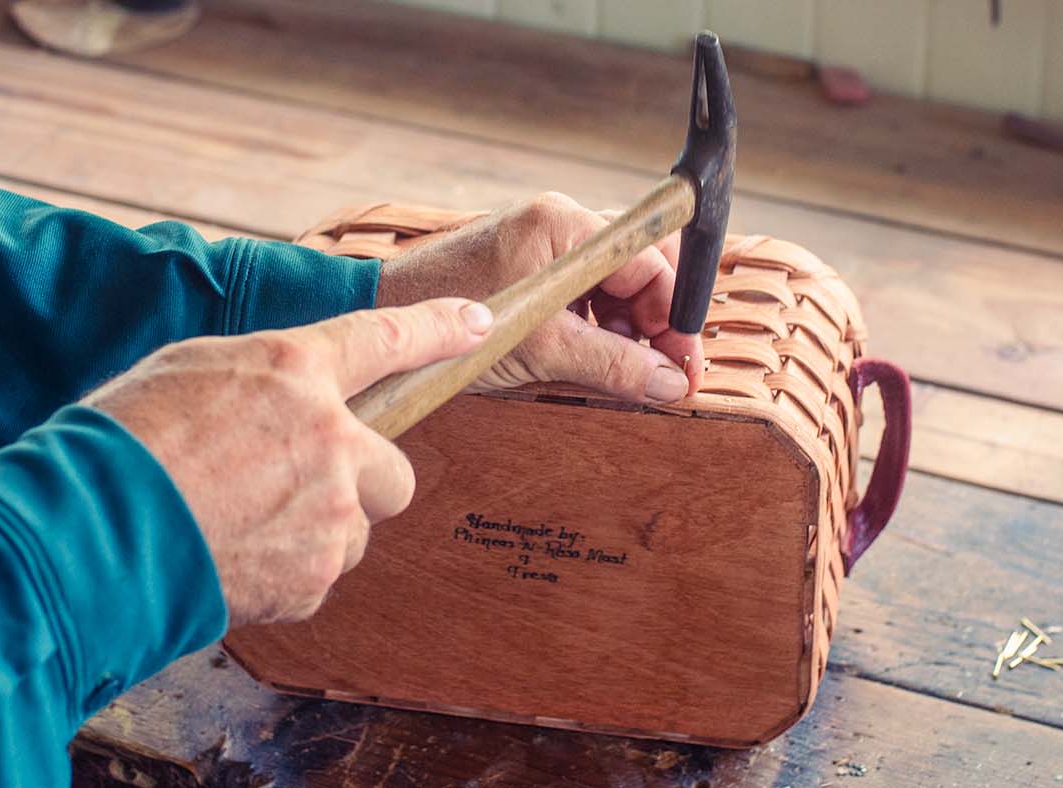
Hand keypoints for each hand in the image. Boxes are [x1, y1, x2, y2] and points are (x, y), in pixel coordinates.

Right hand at [83, 298, 492, 625]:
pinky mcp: (312, 577)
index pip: (385, 338)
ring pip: (353, 529)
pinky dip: (284, 573)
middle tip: (296, 489)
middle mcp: (329, 438)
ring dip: (315, 532)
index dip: (436, 329)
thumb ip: (260, 383)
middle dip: (359, 484)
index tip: (478, 323)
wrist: (84, 533)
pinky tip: (229, 557)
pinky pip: (318, 575)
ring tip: (236, 526)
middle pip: (394, 472)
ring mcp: (328, 512)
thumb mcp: (186, 373)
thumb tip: (289, 401)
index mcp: (293, 369)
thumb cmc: (118, 443)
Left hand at [374, 192, 704, 399]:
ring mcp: (542, 243)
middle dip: (656, 324)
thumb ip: (611, 365)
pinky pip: (582, 294)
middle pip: (639, 269)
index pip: (651, 264)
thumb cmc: (444, 322)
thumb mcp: (541, 350)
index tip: (684, 366)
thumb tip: (669, 383)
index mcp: (564, 224)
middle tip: (660, 375)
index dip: (676, 319)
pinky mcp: (527, 267)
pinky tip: (591, 361)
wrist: (378, 318)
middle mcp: (559, 222)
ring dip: (627, 331)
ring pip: (613, 286)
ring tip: (622, 374)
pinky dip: (596, 328)